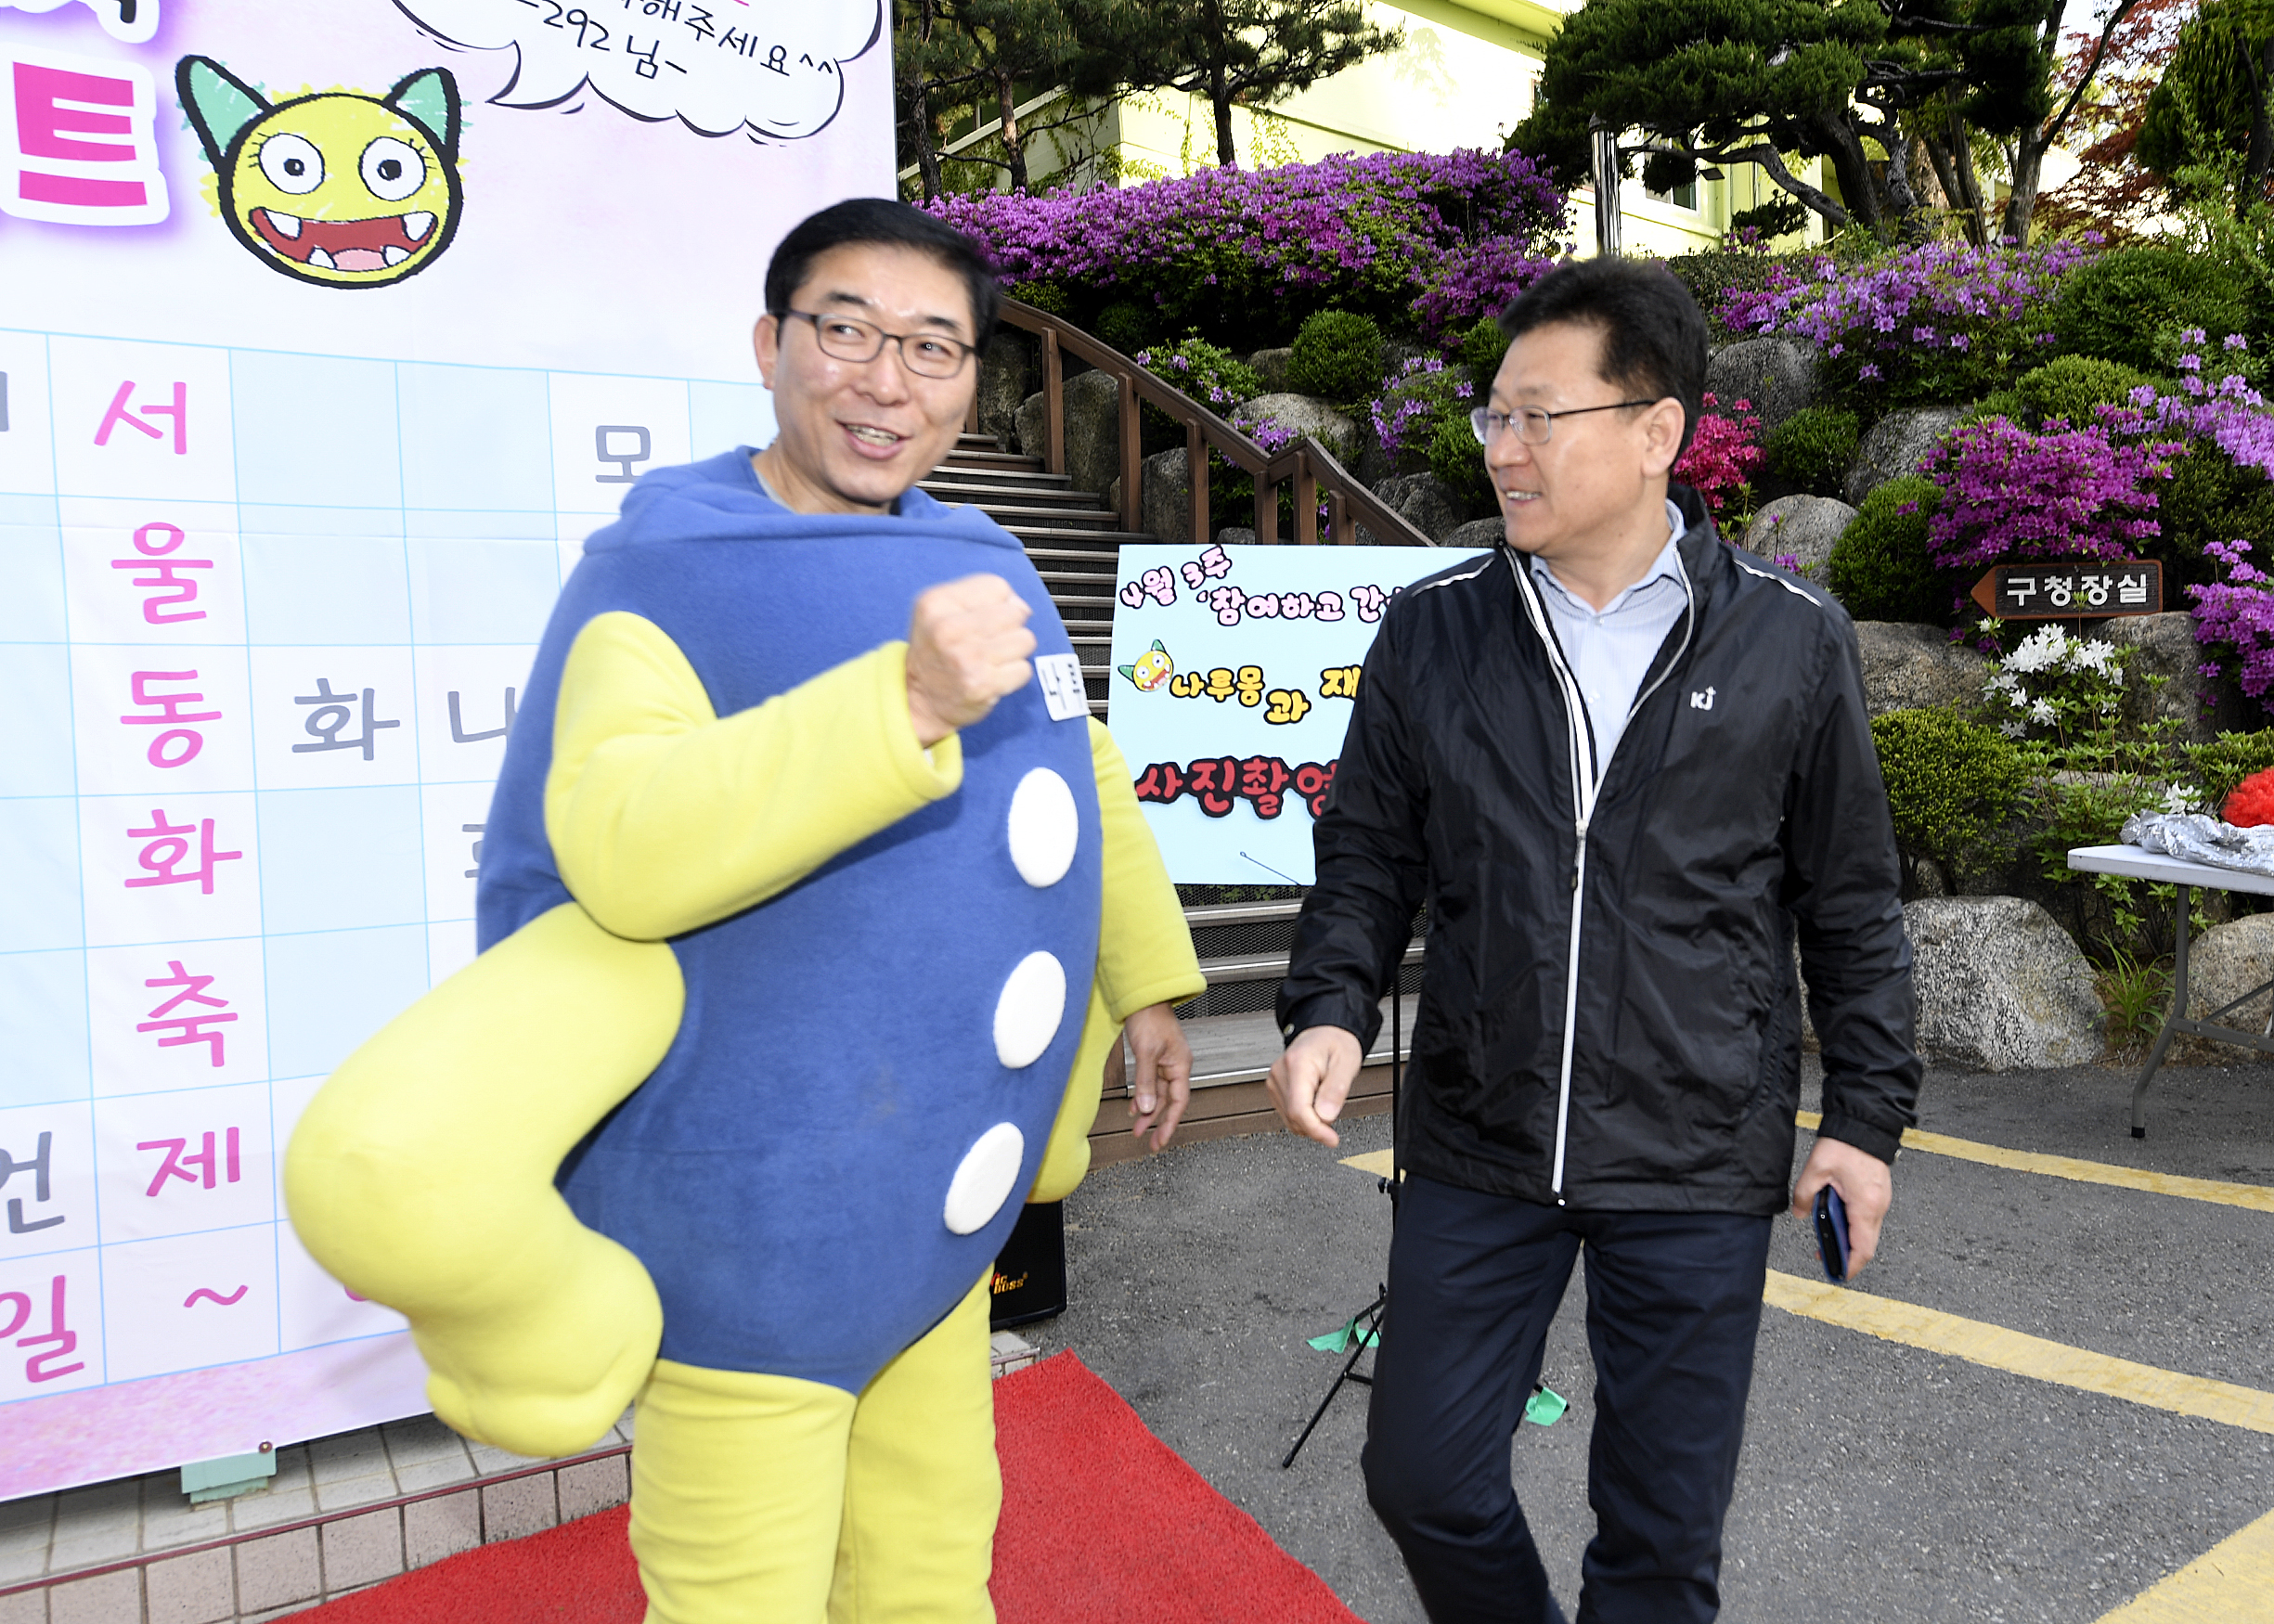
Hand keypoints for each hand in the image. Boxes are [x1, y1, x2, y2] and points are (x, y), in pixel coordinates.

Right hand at [905, 575, 1035, 746]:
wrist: (918, 700)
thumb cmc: (935, 653)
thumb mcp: (940, 611)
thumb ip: (981, 596)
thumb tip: (1022, 606)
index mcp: (937, 603)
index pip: (997, 586)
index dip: (999, 602)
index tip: (984, 618)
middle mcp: (949, 629)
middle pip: (1015, 613)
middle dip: (1009, 627)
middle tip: (988, 641)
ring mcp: (967, 658)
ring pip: (1025, 640)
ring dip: (1014, 651)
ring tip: (991, 658)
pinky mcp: (983, 685)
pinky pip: (1024, 669)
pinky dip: (1014, 675)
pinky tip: (993, 676)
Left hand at [1121, 1003, 1191, 1151]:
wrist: (1142, 997)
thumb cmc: (1150, 1017)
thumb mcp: (1146, 1052)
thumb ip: (1146, 1082)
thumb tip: (1148, 1107)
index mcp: (1181, 1065)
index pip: (1179, 1102)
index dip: (1170, 1123)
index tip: (1161, 1140)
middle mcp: (1175, 1065)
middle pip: (1169, 1101)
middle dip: (1157, 1122)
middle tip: (1149, 1141)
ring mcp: (1165, 1062)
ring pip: (1158, 1094)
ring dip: (1148, 1111)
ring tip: (1137, 1128)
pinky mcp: (1154, 1058)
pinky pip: (1150, 1084)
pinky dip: (1142, 1096)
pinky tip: (1134, 1106)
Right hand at [1266, 1025, 1363, 1147]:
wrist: (1325, 1033)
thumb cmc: (1336, 1044)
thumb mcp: (1347, 1064)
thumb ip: (1336, 1091)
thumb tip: (1326, 1117)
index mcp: (1297, 1064)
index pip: (1299, 1110)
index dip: (1316, 1130)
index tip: (1331, 1139)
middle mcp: (1280, 1073)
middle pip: (1294, 1117)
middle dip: (1317, 1124)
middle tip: (1334, 1109)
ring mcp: (1274, 1081)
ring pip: (1290, 1119)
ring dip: (1310, 1120)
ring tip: (1324, 1098)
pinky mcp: (1274, 1088)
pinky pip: (1288, 1114)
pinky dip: (1304, 1116)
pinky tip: (1315, 1103)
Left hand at [1790, 1133, 1894, 1279]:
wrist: (1864, 1125)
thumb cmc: (1845, 1145)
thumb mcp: (1815, 1170)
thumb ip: (1804, 1196)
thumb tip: (1800, 1214)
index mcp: (1865, 1207)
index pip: (1862, 1249)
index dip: (1850, 1266)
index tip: (1836, 1273)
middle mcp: (1878, 1208)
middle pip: (1865, 1245)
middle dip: (1846, 1255)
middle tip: (1824, 1255)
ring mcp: (1881, 1201)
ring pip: (1867, 1232)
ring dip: (1848, 1238)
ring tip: (1825, 1235)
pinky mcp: (1878, 1194)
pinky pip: (1867, 1218)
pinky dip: (1853, 1224)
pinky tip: (1836, 1217)